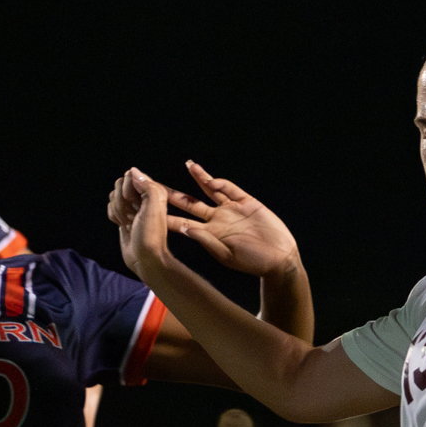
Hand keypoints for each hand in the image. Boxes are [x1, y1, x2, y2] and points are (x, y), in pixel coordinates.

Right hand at [110, 168, 174, 280]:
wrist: (144, 258)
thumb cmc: (150, 235)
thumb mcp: (154, 207)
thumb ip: (146, 186)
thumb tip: (132, 171)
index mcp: (153, 190)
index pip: (130, 176)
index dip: (128, 190)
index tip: (136, 205)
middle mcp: (143, 196)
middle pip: (119, 185)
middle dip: (121, 201)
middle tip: (132, 216)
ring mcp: (132, 206)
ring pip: (113, 196)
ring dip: (118, 210)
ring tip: (129, 222)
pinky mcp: (123, 216)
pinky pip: (110, 207)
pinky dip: (113, 216)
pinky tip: (123, 225)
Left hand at [159, 161, 299, 278]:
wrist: (280, 259)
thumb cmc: (253, 262)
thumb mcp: (227, 256)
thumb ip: (206, 241)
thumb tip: (184, 228)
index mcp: (208, 235)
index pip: (180, 223)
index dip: (164, 216)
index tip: (145, 210)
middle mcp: (216, 220)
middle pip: (189, 203)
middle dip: (172, 194)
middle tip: (155, 183)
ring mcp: (231, 210)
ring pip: (209, 190)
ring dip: (199, 177)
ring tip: (188, 164)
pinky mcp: (247, 202)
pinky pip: (230, 190)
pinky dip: (220, 183)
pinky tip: (209, 178)